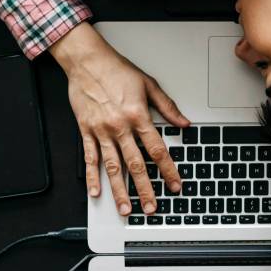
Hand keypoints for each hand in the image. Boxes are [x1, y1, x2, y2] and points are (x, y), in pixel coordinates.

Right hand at [50, 23, 189, 214]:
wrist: (87, 61)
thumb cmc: (116, 69)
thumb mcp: (149, 84)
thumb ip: (168, 107)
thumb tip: (184, 123)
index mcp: (138, 116)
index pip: (157, 150)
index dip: (168, 170)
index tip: (175, 185)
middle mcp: (120, 127)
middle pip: (136, 165)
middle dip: (145, 190)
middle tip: (152, 207)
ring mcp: (101, 131)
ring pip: (113, 167)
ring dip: (120, 191)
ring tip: (126, 209)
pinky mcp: (85, 130)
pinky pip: (90, 158)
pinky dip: (93, 176)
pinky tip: (96, 192)